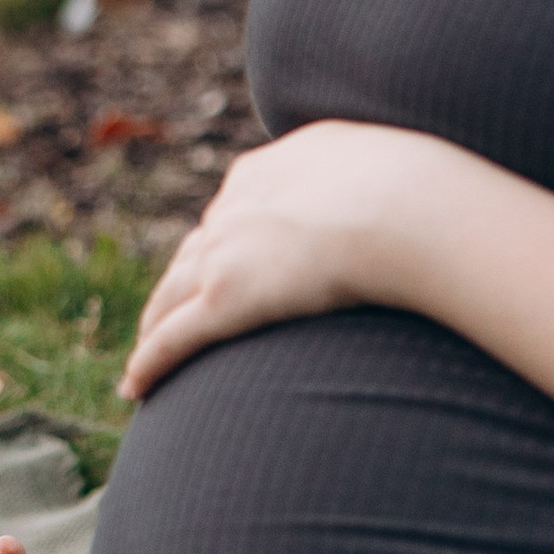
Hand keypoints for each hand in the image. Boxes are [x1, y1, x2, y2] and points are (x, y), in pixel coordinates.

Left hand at [119, 119, 464, 399]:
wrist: (405, 207)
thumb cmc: (418, 191)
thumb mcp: (385, 167)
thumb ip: (369, 183)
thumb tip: (395, 195)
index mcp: (266, 171)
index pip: (232, 212)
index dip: (225, 243)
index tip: (223, 266)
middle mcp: (232, 208)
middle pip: (193, 253)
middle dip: (179, 286)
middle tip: (168, 315)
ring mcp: (224, 252)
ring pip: (171, 296)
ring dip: (154, 326)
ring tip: (146, 356)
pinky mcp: (225, 299)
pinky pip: (173, 339)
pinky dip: (150, 363)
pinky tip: (134, 387)